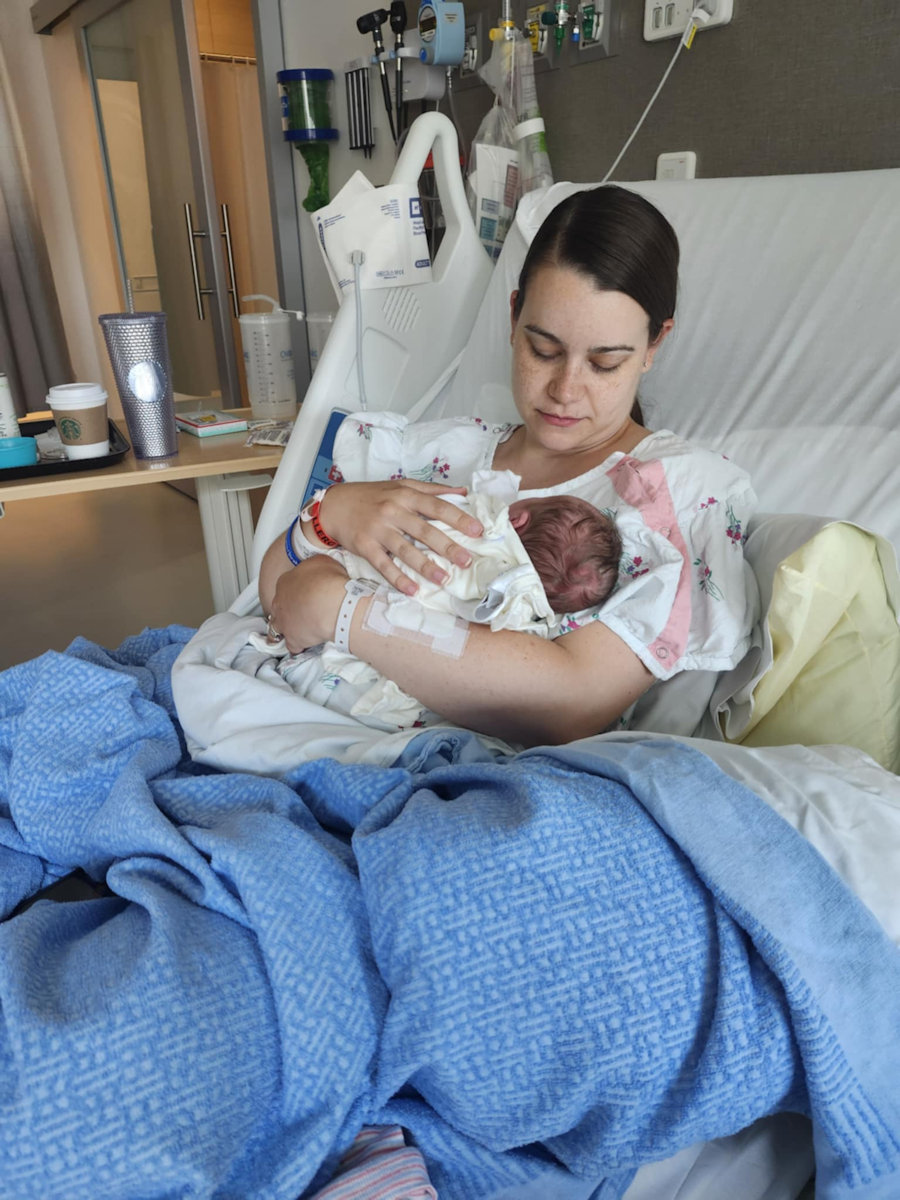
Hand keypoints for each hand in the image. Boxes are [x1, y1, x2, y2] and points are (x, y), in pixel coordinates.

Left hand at [268, 555, 348, 653]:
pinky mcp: (293, 640)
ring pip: (276, 628)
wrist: (331, 605)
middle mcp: (280, 602)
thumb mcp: (322, 562)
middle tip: (297, 612)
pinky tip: (303, 646)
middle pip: (278, 607)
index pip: (286, 585)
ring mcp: (284, 622)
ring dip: (283, 630)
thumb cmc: (328, 581)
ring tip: (292, 631)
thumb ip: (315, 566)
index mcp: (285, 582)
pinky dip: (297, 647)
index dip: (295, 590)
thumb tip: (318, 568)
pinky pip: (292, 646)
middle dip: (285, 610)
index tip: (304, 592)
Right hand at [319, 481, 482, 595]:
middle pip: (424, 530)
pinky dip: (398, 579)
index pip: (437, 506)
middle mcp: (393, 511)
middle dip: (448, 546)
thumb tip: (464, 493)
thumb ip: (432, 490)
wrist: (333, 505)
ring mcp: (378, 529)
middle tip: (467, 561)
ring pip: (405, 550)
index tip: (478, 531)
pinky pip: (383, 565)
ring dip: (426, 566)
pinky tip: (413, 590)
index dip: (459, 519)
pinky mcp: (364, 546)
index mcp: (405, 495)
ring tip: (444, 579)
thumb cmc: (371, 496)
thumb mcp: (400, 485)